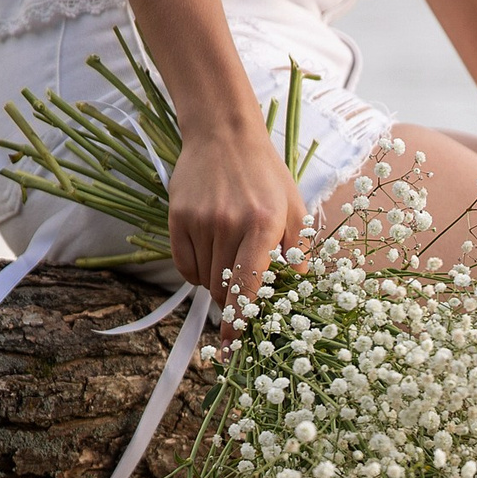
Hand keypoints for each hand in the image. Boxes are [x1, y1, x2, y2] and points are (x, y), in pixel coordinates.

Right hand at [171, 120, 309, 313]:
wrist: (224, 134)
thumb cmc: (265, 175)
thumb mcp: (294, 207)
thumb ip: (298, 249)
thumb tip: (297, 289)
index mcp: (264, 224)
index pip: (249, 285)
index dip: (240, 319)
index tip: (234, 343)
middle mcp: (229, 224)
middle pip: (223, 288)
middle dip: (232, 301)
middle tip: (240, 295)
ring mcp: (200, 221)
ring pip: (204, 279)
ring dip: (215, 283)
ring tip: (227, 260)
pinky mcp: (178, 217)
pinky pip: (184, 265)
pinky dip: (195, 271)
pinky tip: (208, 255)